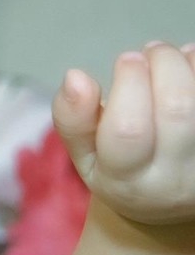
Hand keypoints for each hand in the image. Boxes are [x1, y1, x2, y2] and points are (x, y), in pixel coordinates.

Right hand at [52, 41, 194, 223]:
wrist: (166, 203)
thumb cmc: (117, 169)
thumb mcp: (83, 153)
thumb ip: (72, 118)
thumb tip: (75, 76)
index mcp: (127, 180)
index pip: (128, 130)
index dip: (130, 83)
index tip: (127, 59)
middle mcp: (175, 179)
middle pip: (177, 110)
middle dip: (165, 64)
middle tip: (151, 51)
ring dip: (188, 66)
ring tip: (171, 58)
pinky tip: (191, 65)